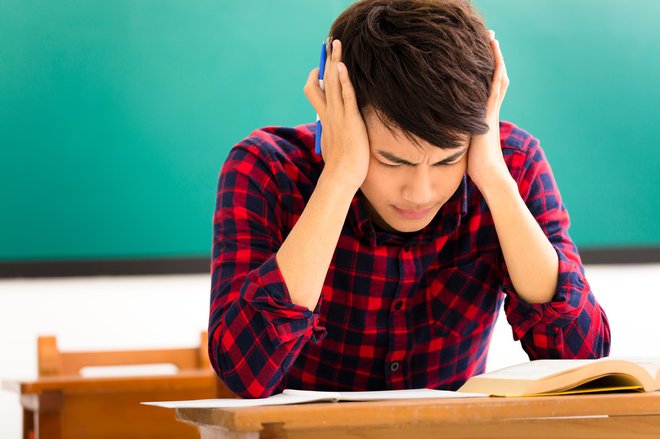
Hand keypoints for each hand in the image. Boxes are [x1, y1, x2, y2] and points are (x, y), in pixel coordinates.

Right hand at [304, 39, 369, 192]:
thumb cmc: (340, 166)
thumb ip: (332, 135)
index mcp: (324, 119)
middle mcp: (328, 114)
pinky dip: (343, 81)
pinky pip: (346, 96)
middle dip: (326, 60)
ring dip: (334, 61)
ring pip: (334, 83)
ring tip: (336, 43)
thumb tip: (331, 133)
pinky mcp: (350, 121)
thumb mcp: (333, 146)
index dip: (317, 77)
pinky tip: (342, 67)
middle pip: (323, 80)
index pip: (315, 92)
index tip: (320, 68)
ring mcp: (338, 116)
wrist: (342, 177)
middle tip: (330, 42)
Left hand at [467, 31, 511, 190]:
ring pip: (497, 79)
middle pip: (496, 77)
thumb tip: (444, 132)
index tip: (482, 52)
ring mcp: (491, 112)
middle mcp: (490, 110)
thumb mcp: (465, 143)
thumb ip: (459, 133)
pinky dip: (496, 75)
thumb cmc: (477, 166)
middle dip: (493, 57)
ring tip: (493, 40)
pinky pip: (494, 91)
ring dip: (496, 59)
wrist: (489, 176)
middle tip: (491, 37)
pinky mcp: (489, 117)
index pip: (488, 86)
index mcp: (484, 115)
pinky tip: (495, 62)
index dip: (487, 69)